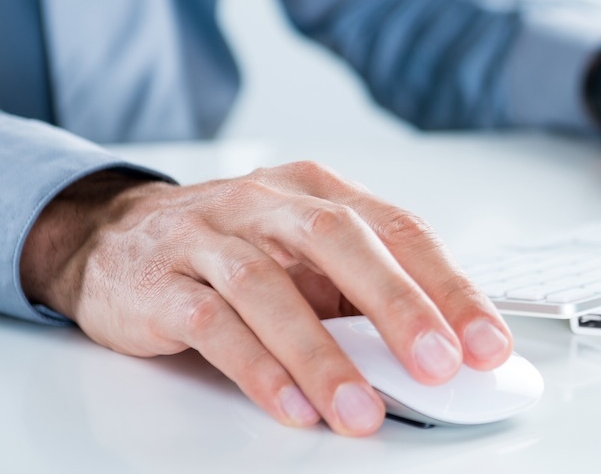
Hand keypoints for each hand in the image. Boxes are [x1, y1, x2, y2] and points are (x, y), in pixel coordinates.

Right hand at [20, 163, 512, 435]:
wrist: (113, 236)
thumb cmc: (233, 248)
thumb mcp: (306, 256)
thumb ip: (363, 292)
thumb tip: (442, 349)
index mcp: (319, 191)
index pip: (399, 230)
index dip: (449, 286)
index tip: (487, 343)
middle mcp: (268, 203)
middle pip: (342, 241)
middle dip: (398, 305)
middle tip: (438, 363)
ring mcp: (209, 237)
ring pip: (271, 289)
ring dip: (323, 356)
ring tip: (362, 409)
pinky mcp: (160, 282)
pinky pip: (213, 326)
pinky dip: (258, 370)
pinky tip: (293, 406)